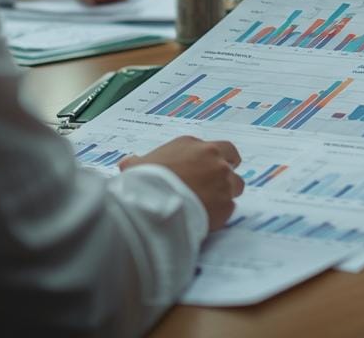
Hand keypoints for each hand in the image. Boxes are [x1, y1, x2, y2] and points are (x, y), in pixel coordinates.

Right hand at [121, 135, 243, 229]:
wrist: (153, 206)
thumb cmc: (144, 182)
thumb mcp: (136, 166)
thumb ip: (137, 162)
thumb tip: (128, 163)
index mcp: (194, 145)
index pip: (217, 148)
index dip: (212, 160)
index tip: (204, 170)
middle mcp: (213, 160)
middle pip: (232, 162)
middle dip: (227, 172)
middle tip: (215, 184)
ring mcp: (223, 182)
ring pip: (235, 186)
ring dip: (226, 193)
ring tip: (210, 205)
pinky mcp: (226, 205)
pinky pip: (229, 208)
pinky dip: (220, 213)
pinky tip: (206, 219)